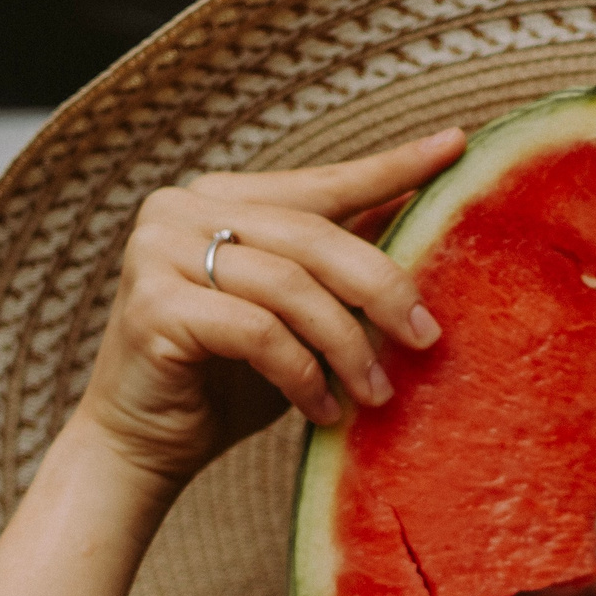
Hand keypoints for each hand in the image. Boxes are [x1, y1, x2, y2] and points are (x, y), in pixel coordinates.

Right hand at [74, 130, 462, 488]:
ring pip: (291, 286)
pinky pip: (258, 331)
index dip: (390, 167)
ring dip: (347, 345)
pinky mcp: (153, 304)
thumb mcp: (297, 317)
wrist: (139, 449)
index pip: (321, 182)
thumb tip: (421, 221)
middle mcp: (181, 209)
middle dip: (382, 289)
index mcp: (219, 198)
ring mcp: (158, 251)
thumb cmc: (225, 383)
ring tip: (376, 393)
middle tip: (426, 338)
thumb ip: (338, 269)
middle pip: (313, 236)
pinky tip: (323, 409)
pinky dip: (303, 374)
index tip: (456, 146)